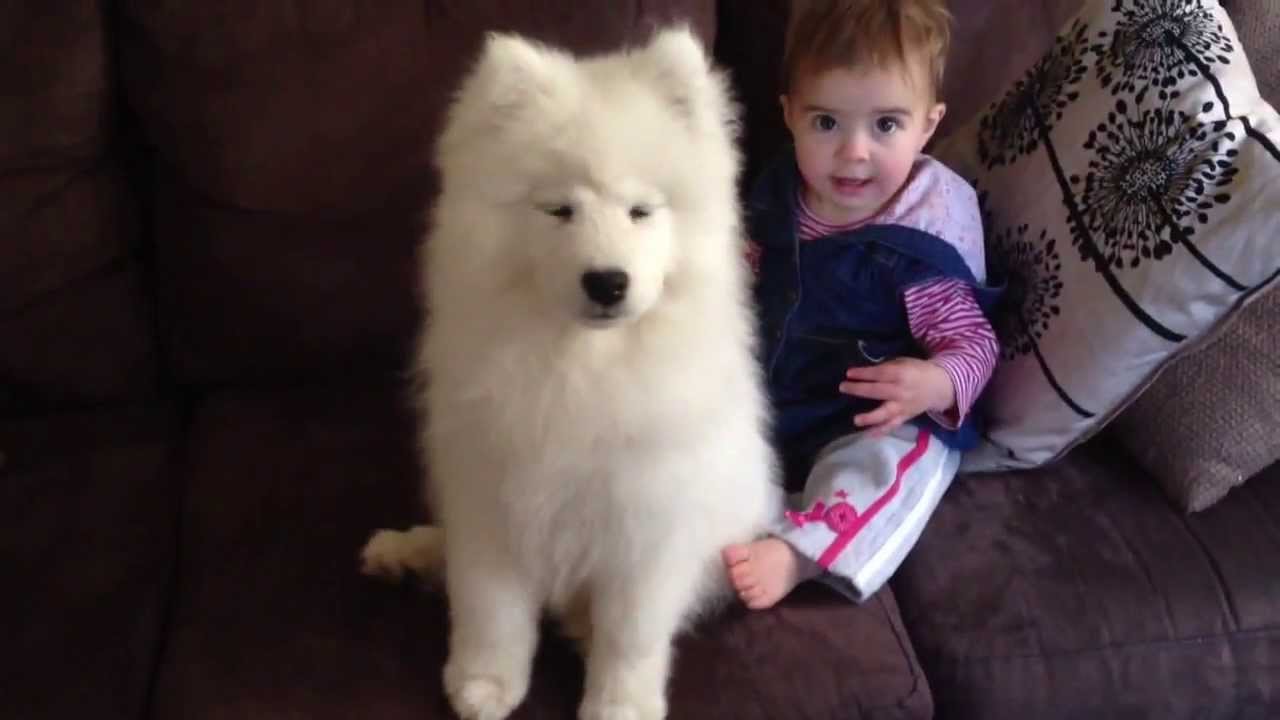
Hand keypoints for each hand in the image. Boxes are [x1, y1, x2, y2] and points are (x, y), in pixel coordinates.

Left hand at [838, 358, 954, 435]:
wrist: (939, 386)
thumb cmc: (917, 371)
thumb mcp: (903, 362)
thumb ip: (886, 368)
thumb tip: (865, 373)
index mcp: (901, 374)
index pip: (878, 374)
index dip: (863, 374)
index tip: (849, 373)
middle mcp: (901, 391)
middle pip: (877, 391)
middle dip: (859, 389)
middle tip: (843, 387)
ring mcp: (903, 406)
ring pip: (885, 413)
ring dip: (870, 417)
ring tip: (856, 420)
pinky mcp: (905, 417)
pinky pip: (893, 425)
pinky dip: (881, 431)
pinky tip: (869, 435)